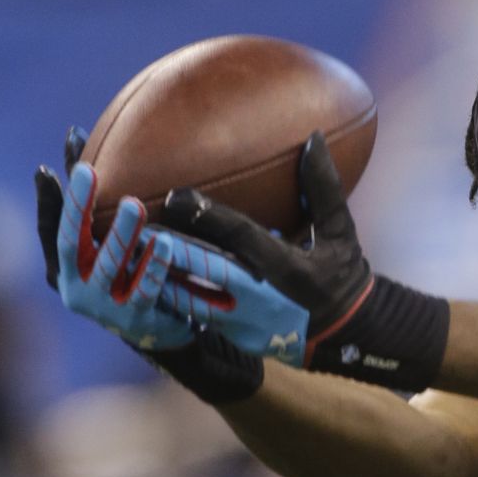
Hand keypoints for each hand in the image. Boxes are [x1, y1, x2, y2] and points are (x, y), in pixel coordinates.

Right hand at [34, 128, 191, 349]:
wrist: (159, 331)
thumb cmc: (129, 275)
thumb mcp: (107, 241)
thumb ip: (95, 200)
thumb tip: (77, 135)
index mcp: (65, 267)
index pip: (51, 229)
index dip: (48, 202)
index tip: (47, 169)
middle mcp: (75, 287)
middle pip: (70, 243)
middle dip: (77, 207)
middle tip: (87, 171)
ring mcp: (103, 306)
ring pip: (107, 266)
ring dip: (120, 234)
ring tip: (135, 204)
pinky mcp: (134, 319)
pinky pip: (144, 289)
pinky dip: (153, 265)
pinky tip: (165, 242)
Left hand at [154, 131, 369, 365]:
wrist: (350, 337)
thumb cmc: (344, 276)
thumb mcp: (340, 233)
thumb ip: (323, 188)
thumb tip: (313, 138)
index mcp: (287, 268)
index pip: (239, 238)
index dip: (206, 217)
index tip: (174, 196)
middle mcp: (262, 297)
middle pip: (203, 270)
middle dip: (167, 249)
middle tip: (132, 227)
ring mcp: (246, 323)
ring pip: (191, 300)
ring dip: (159, 277)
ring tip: (127, 254)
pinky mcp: (236, 338)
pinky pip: (195, 316)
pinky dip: (171, 298)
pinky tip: (145, 281)